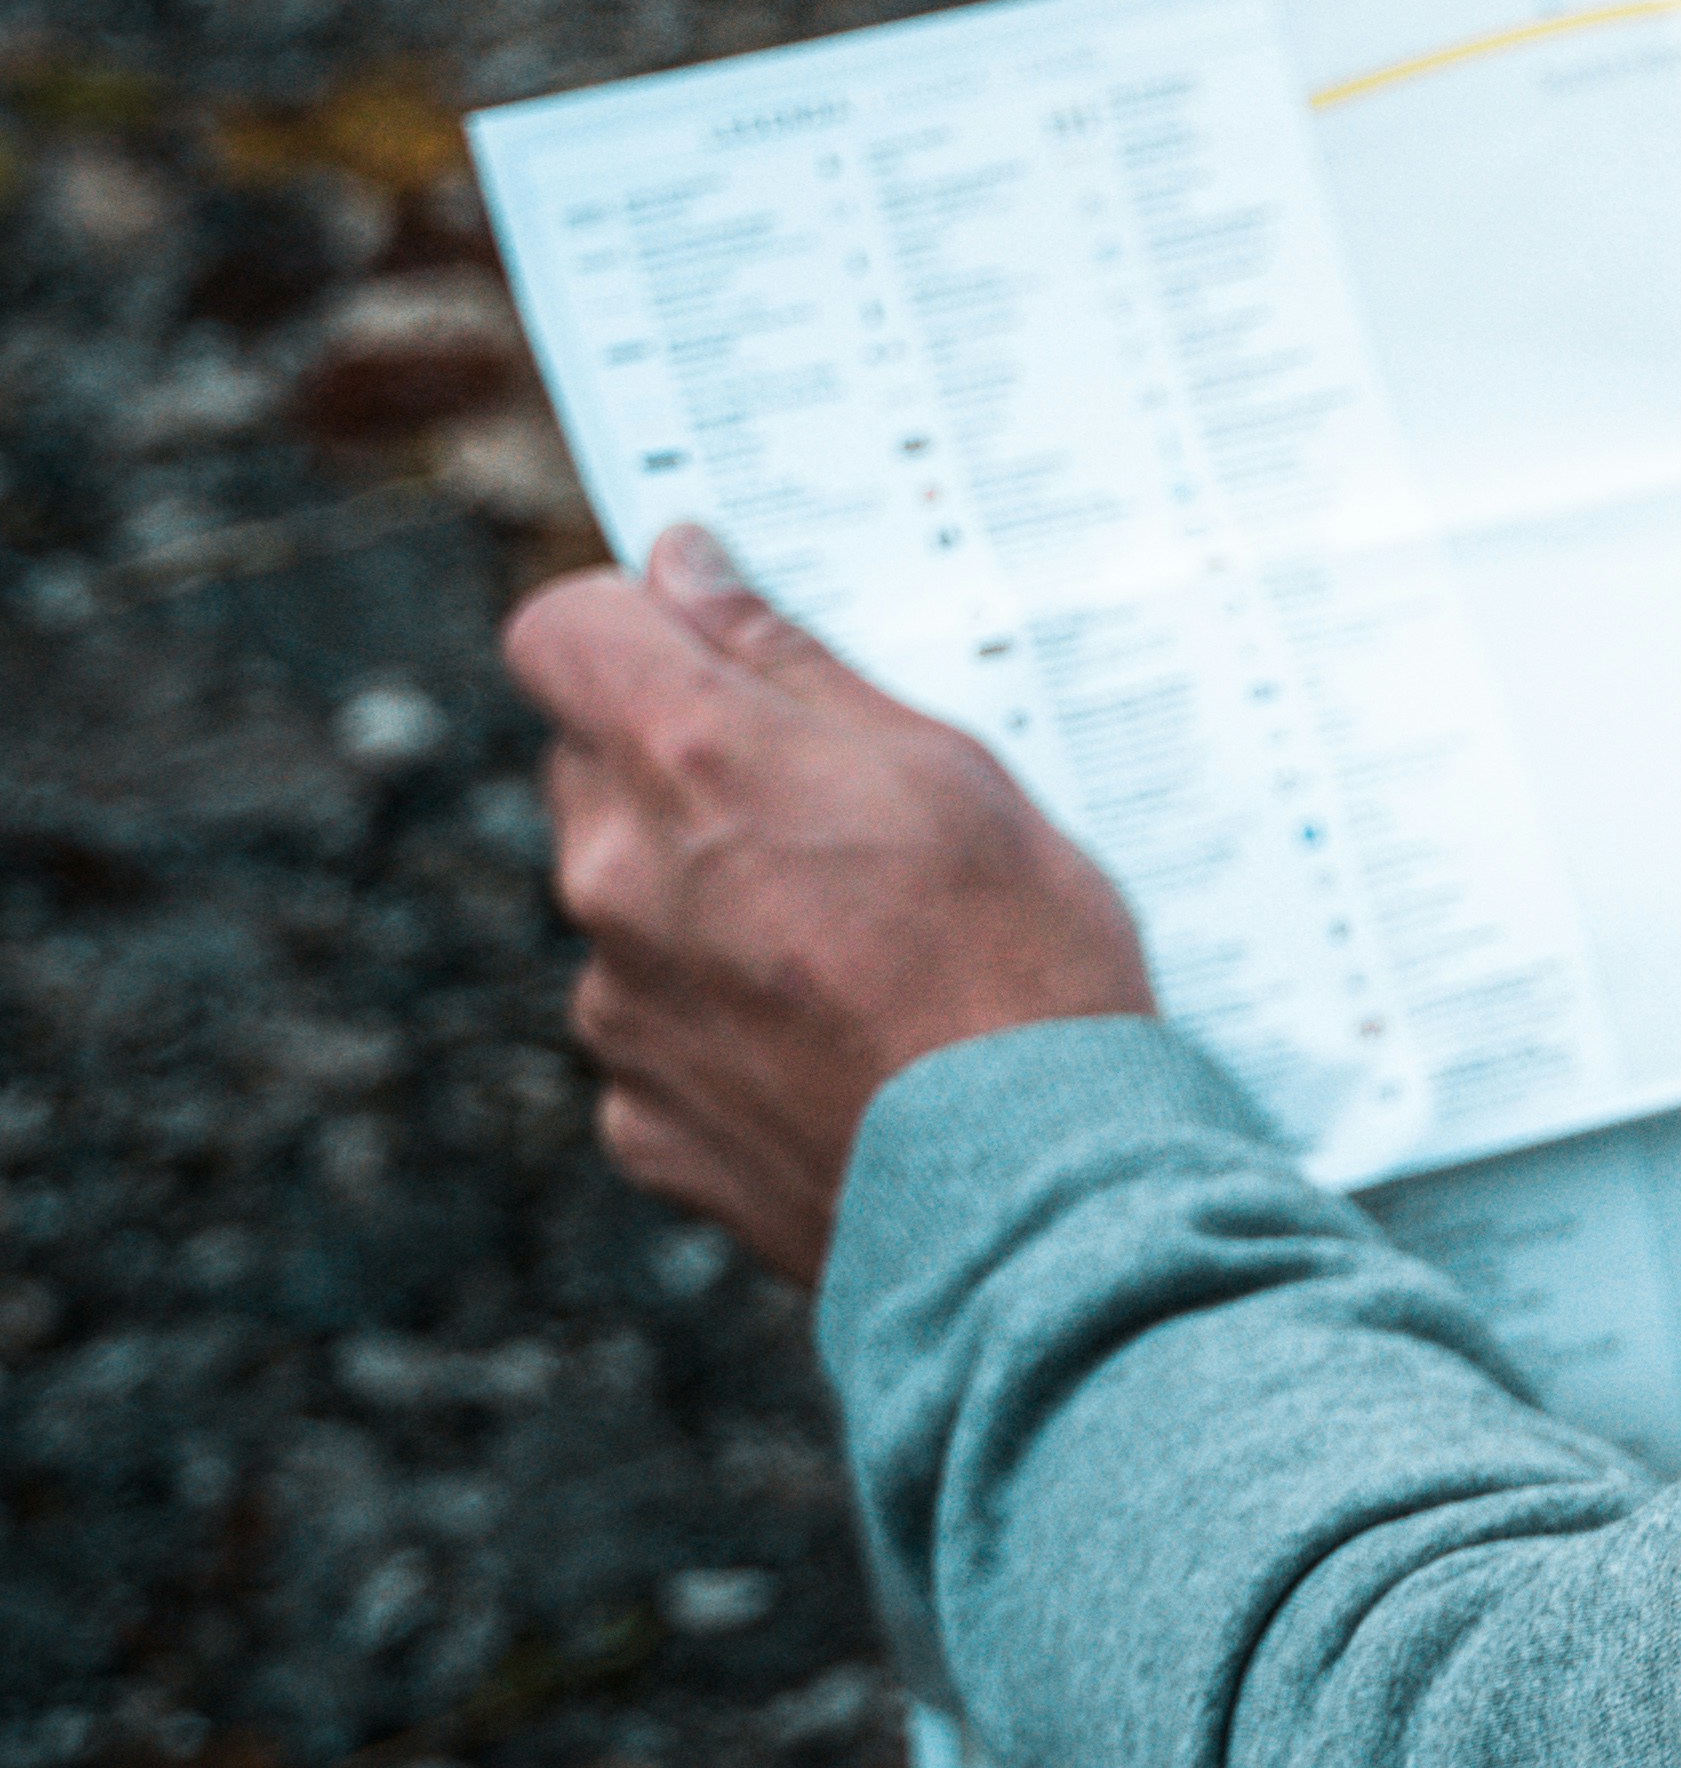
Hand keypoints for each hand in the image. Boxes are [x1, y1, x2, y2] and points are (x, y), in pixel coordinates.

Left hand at [504, 525, 1155, 1280]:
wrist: (1032, 1197)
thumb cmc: (1023, 964)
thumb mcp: (952, 767)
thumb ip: (792, 662)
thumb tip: (686, 570)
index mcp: (693, 763)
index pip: (561, 631)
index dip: (633, 622)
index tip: (710, 637)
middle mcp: (618, 880)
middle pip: (596, 768)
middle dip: (688, 765)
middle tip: (834, 805)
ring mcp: (617, 1010)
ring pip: (630, 902)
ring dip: (709, 897)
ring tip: (859, 945)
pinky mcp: (639, 1118)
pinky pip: (656, 1027)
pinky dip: (723, 1020)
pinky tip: (835, 1043)